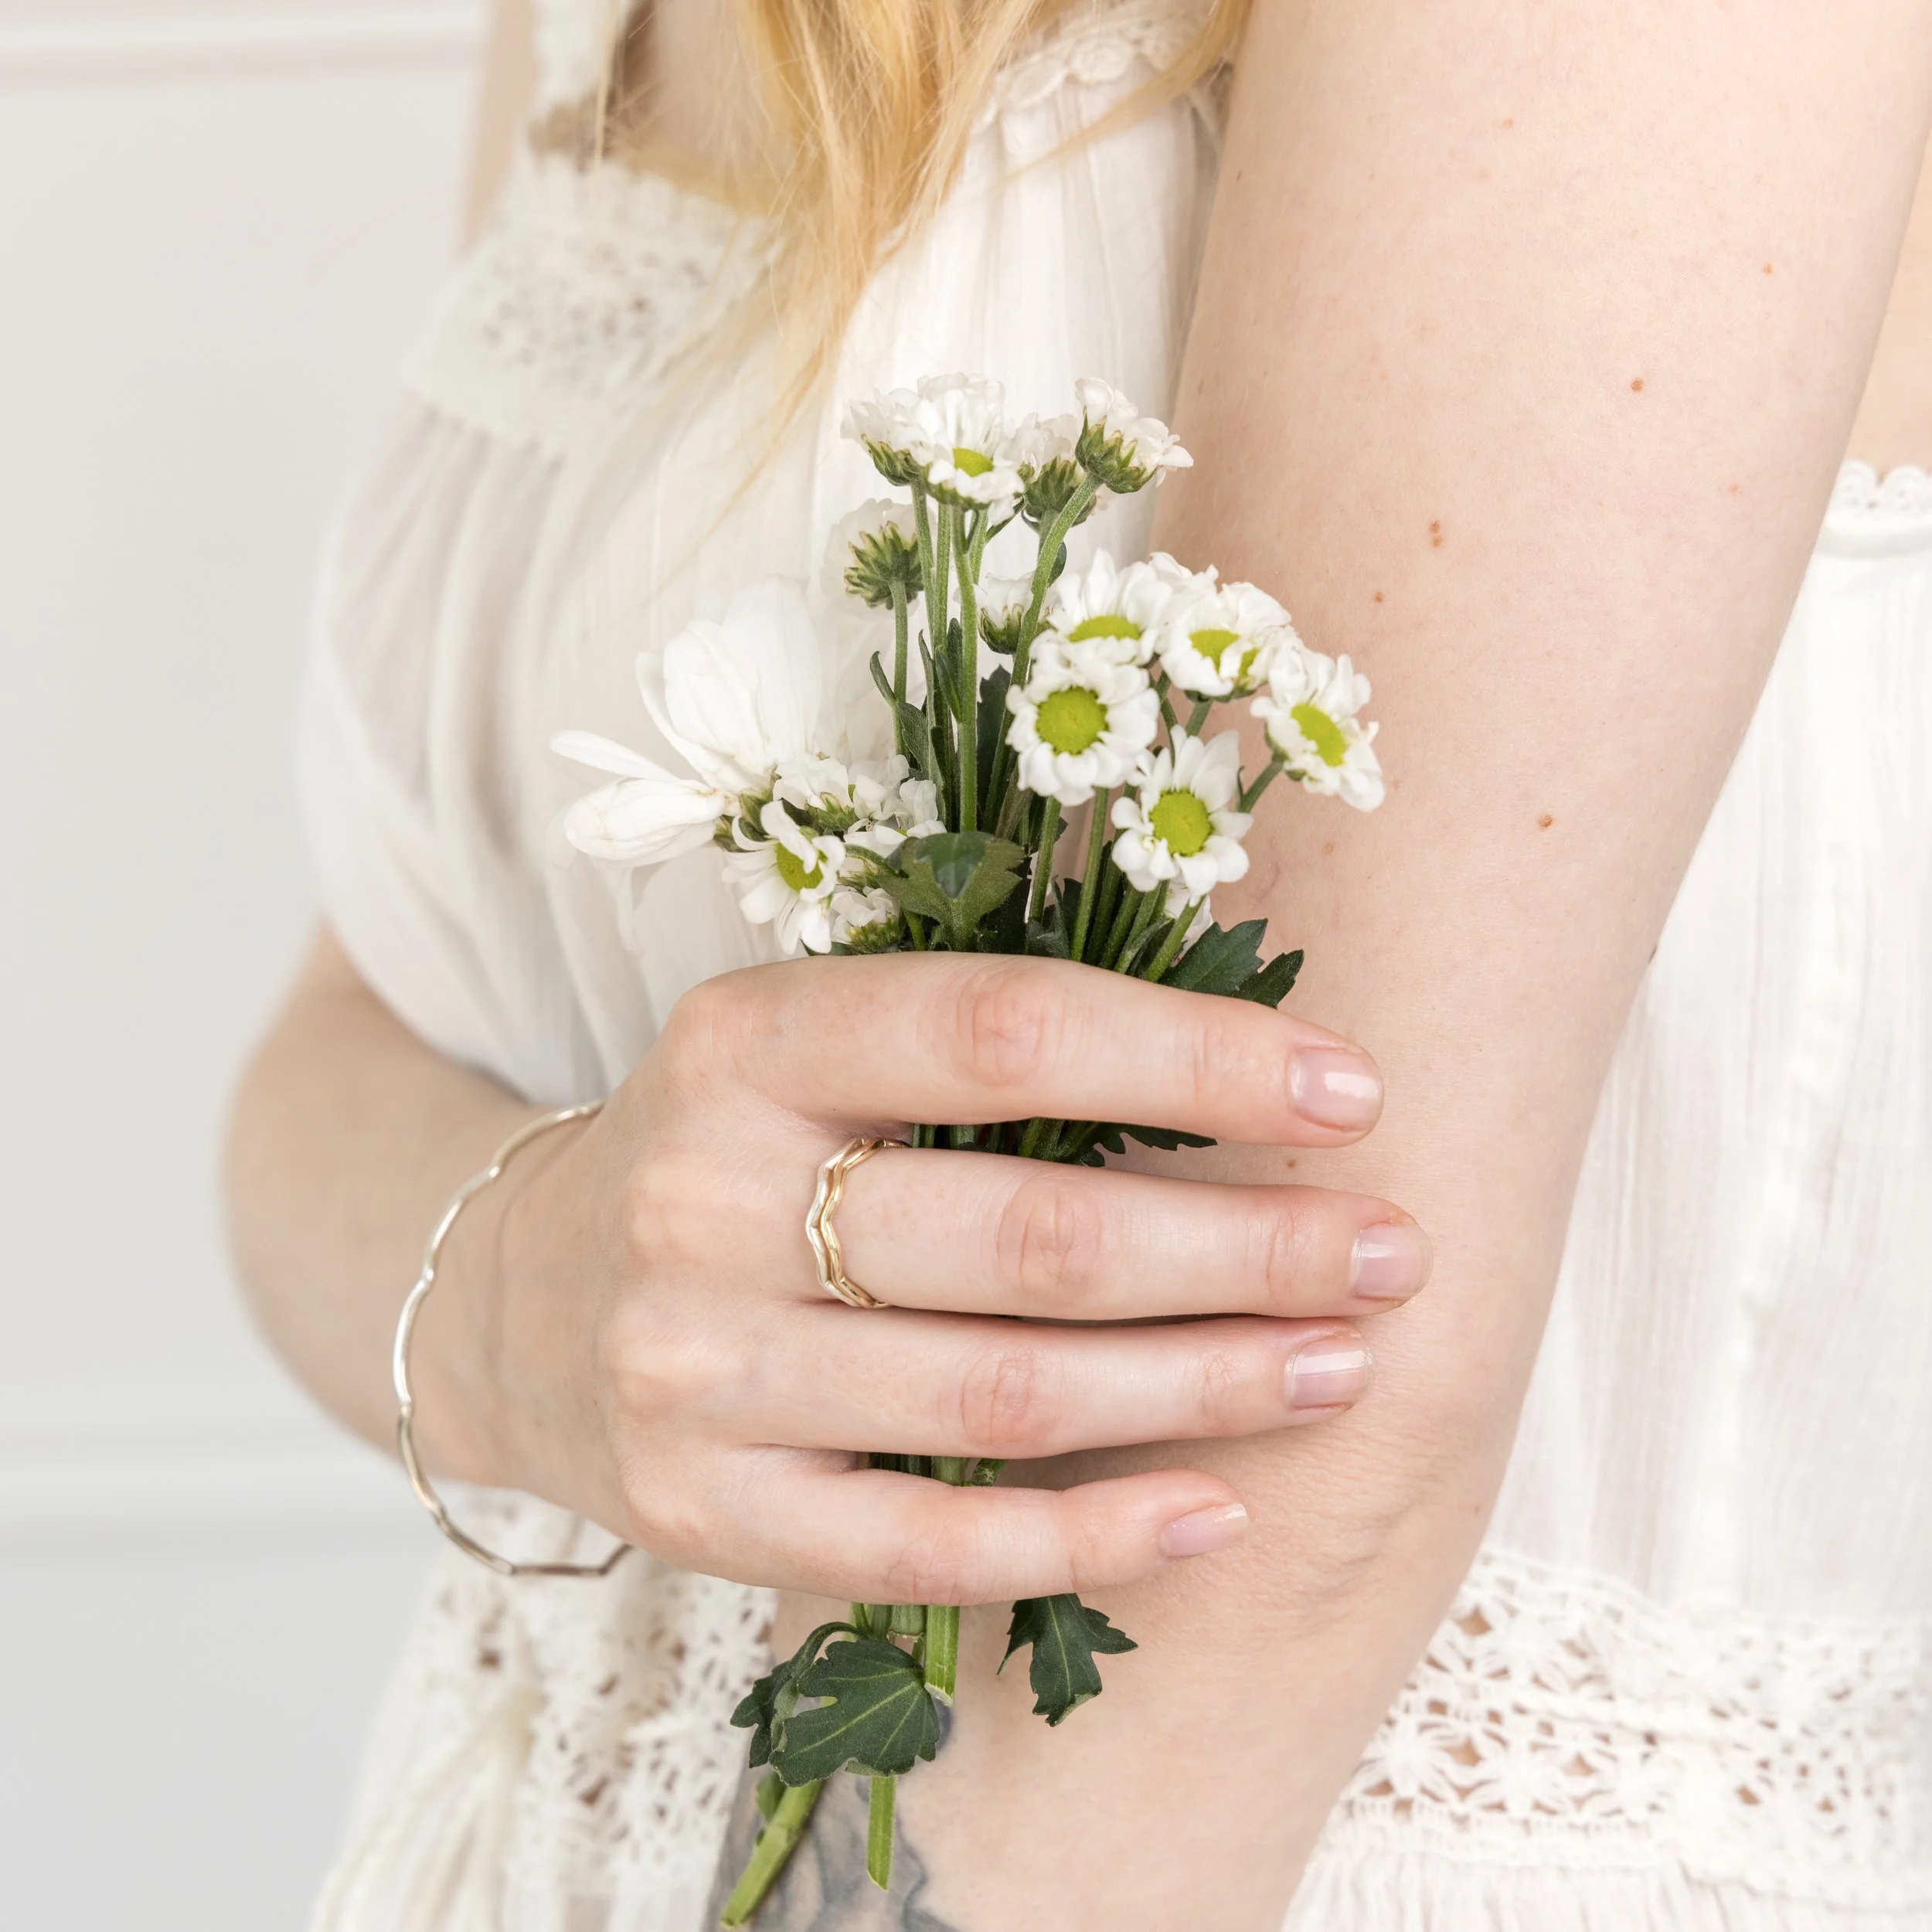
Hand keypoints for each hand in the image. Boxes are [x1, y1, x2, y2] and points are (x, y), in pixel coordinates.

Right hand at [455, 953, 1428, 1602]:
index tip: (1351, 1094)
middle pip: (1028, 1235)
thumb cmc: (726, 1148)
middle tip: (1393, 1252)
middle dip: (1244, 1248)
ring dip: (1204, 1388)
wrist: (514, 1299)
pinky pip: (925, 1549)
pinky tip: (1216, 1511)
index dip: (1195, 1061)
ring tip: (1341, 1366)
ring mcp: (691, 1370)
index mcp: (744, 1039)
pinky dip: (1089, 1539)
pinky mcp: (701, 1512)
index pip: (1003, 1032)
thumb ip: (978, 1048)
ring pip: (999, 1396)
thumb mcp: (807, 1042)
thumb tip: (1254, 1079)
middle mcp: (701, 1199)